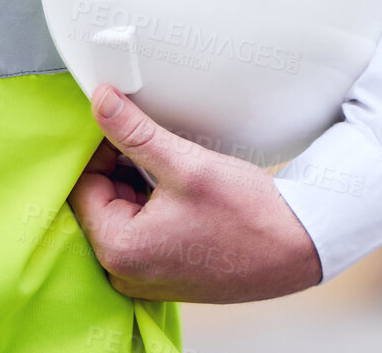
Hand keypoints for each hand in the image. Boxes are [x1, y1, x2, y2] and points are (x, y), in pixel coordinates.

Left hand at [68, 85, 321, 302]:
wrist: (298, 247)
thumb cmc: (248, 215)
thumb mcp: (188, 164)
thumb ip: (136, 132)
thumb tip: (100, 101)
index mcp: (118, 249)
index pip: (84, 187)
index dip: (104, 152)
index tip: (133, 131)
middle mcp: (123, 273)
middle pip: (104, 203)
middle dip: (126, 171)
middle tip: (166, 152)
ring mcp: (144, 279)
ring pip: (126, 217)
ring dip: (144, 189)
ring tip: (184, 176)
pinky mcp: (166, 276)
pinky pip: (146, 235)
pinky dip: (159, 210)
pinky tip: (190, 198)